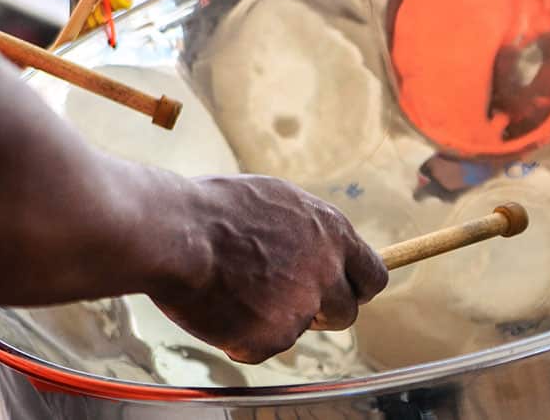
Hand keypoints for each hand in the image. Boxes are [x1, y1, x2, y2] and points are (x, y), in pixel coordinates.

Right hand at [148, 175, 387, 363]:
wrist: (176, 232)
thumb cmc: (211, 209)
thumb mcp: (275, 201)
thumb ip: (305, 231)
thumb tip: (314, 245)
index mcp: (330, 231)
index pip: (373, 273)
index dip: (356, 286)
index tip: (342, 291)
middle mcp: (325, 271)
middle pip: (346, 312)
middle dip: (321, 313)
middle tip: (282, 301)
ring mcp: (301, 307)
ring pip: (298, 329)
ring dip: (273, 320)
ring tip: (234, 292)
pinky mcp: (273, 337)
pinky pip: (261, 347)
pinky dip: (240, 337)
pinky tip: (217, 307)